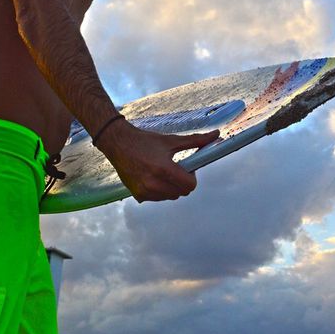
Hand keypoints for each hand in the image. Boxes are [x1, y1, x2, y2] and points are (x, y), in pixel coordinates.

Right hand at [96, 118, 219, 202]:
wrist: (118, 144)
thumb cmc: (145, 141)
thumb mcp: (171, 141)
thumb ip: (195, 141)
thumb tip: (216, 135)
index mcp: (163, 169)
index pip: (190, 185)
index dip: (192, 176)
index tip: (187, 168)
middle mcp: (153, 183)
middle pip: (182, 193)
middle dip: (183, 182)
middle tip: (176, 168)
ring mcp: (145, 192)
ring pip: (171, 196)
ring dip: (172, 187)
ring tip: (163, 172)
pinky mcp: (138, 195)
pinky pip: (159, 198)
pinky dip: (161, 190)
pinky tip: (153, 177)